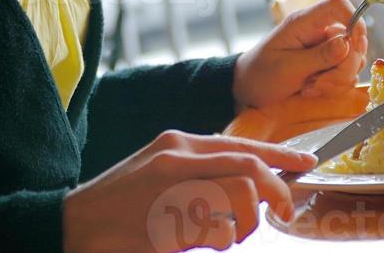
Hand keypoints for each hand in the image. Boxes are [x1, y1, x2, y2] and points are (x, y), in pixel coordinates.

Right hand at [62, 131, 316, 252]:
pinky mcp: (168, 216)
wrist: (76, 226)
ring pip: (240, 194)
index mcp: (178, 142)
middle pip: (249, 164)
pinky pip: (219, 227)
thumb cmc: (122, 207)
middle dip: (277, 189)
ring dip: (247, 222)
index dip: (280, 154)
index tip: (307, 163)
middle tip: (285, 211)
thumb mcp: (162, 175)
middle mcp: (178, 154)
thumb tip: (248, 185)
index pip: (241, 142)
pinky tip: (205, 243)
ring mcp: (172, 184)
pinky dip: (223, 238)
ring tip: (226, 236)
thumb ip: (199, 172)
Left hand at [232, 0, 368, 110]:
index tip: (355, 47)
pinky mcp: (328, 66)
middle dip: (343, 68)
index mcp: (305, 23)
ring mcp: (325, 49)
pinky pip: (346, 75)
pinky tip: (311, 90)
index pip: (339, 4)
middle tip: (320, 84)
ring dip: (337, 80)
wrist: (250, 89)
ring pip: (353, 61)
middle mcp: (319, 32)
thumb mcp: (288, 67)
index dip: (355, 21)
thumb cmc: (262, 73)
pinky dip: (334, 87)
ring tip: (310, 87)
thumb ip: (319, 57)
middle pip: (354, 40)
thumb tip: (346, 43)